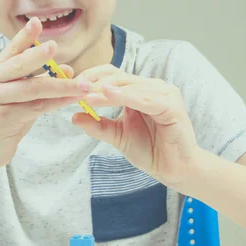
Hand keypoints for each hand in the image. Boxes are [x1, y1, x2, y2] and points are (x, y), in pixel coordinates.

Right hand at [0, 17, 89, 165]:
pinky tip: (72, 100)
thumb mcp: (21, 93)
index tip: (36, 22)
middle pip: (19, 66)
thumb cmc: (5, 115)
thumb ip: (40, 79)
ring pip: (32, 89)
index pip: (12, 49)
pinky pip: (36, 107)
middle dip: (38, 55)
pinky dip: (57, 103)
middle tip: (55, 46)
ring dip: (60, 86)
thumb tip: (68, 69)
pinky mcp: (4, 117)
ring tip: (82, 84)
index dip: (25, 36)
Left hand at [73, 65, 198, 185]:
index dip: (93, 77)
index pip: (113, 75)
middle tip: (76, 89)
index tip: (72, 86)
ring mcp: (164, 93)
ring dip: (106, 91)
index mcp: (139, 91)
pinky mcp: (171, 104)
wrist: (174, 170)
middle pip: (120, 77)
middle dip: (96, 84)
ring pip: (130, 86)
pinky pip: (144, 98)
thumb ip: (99, 125)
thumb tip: (74, 116)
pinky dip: (125, 96)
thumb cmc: (150, 151)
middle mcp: (153, 87)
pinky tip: (108, 95)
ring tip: (86, 96)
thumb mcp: (118, 136)